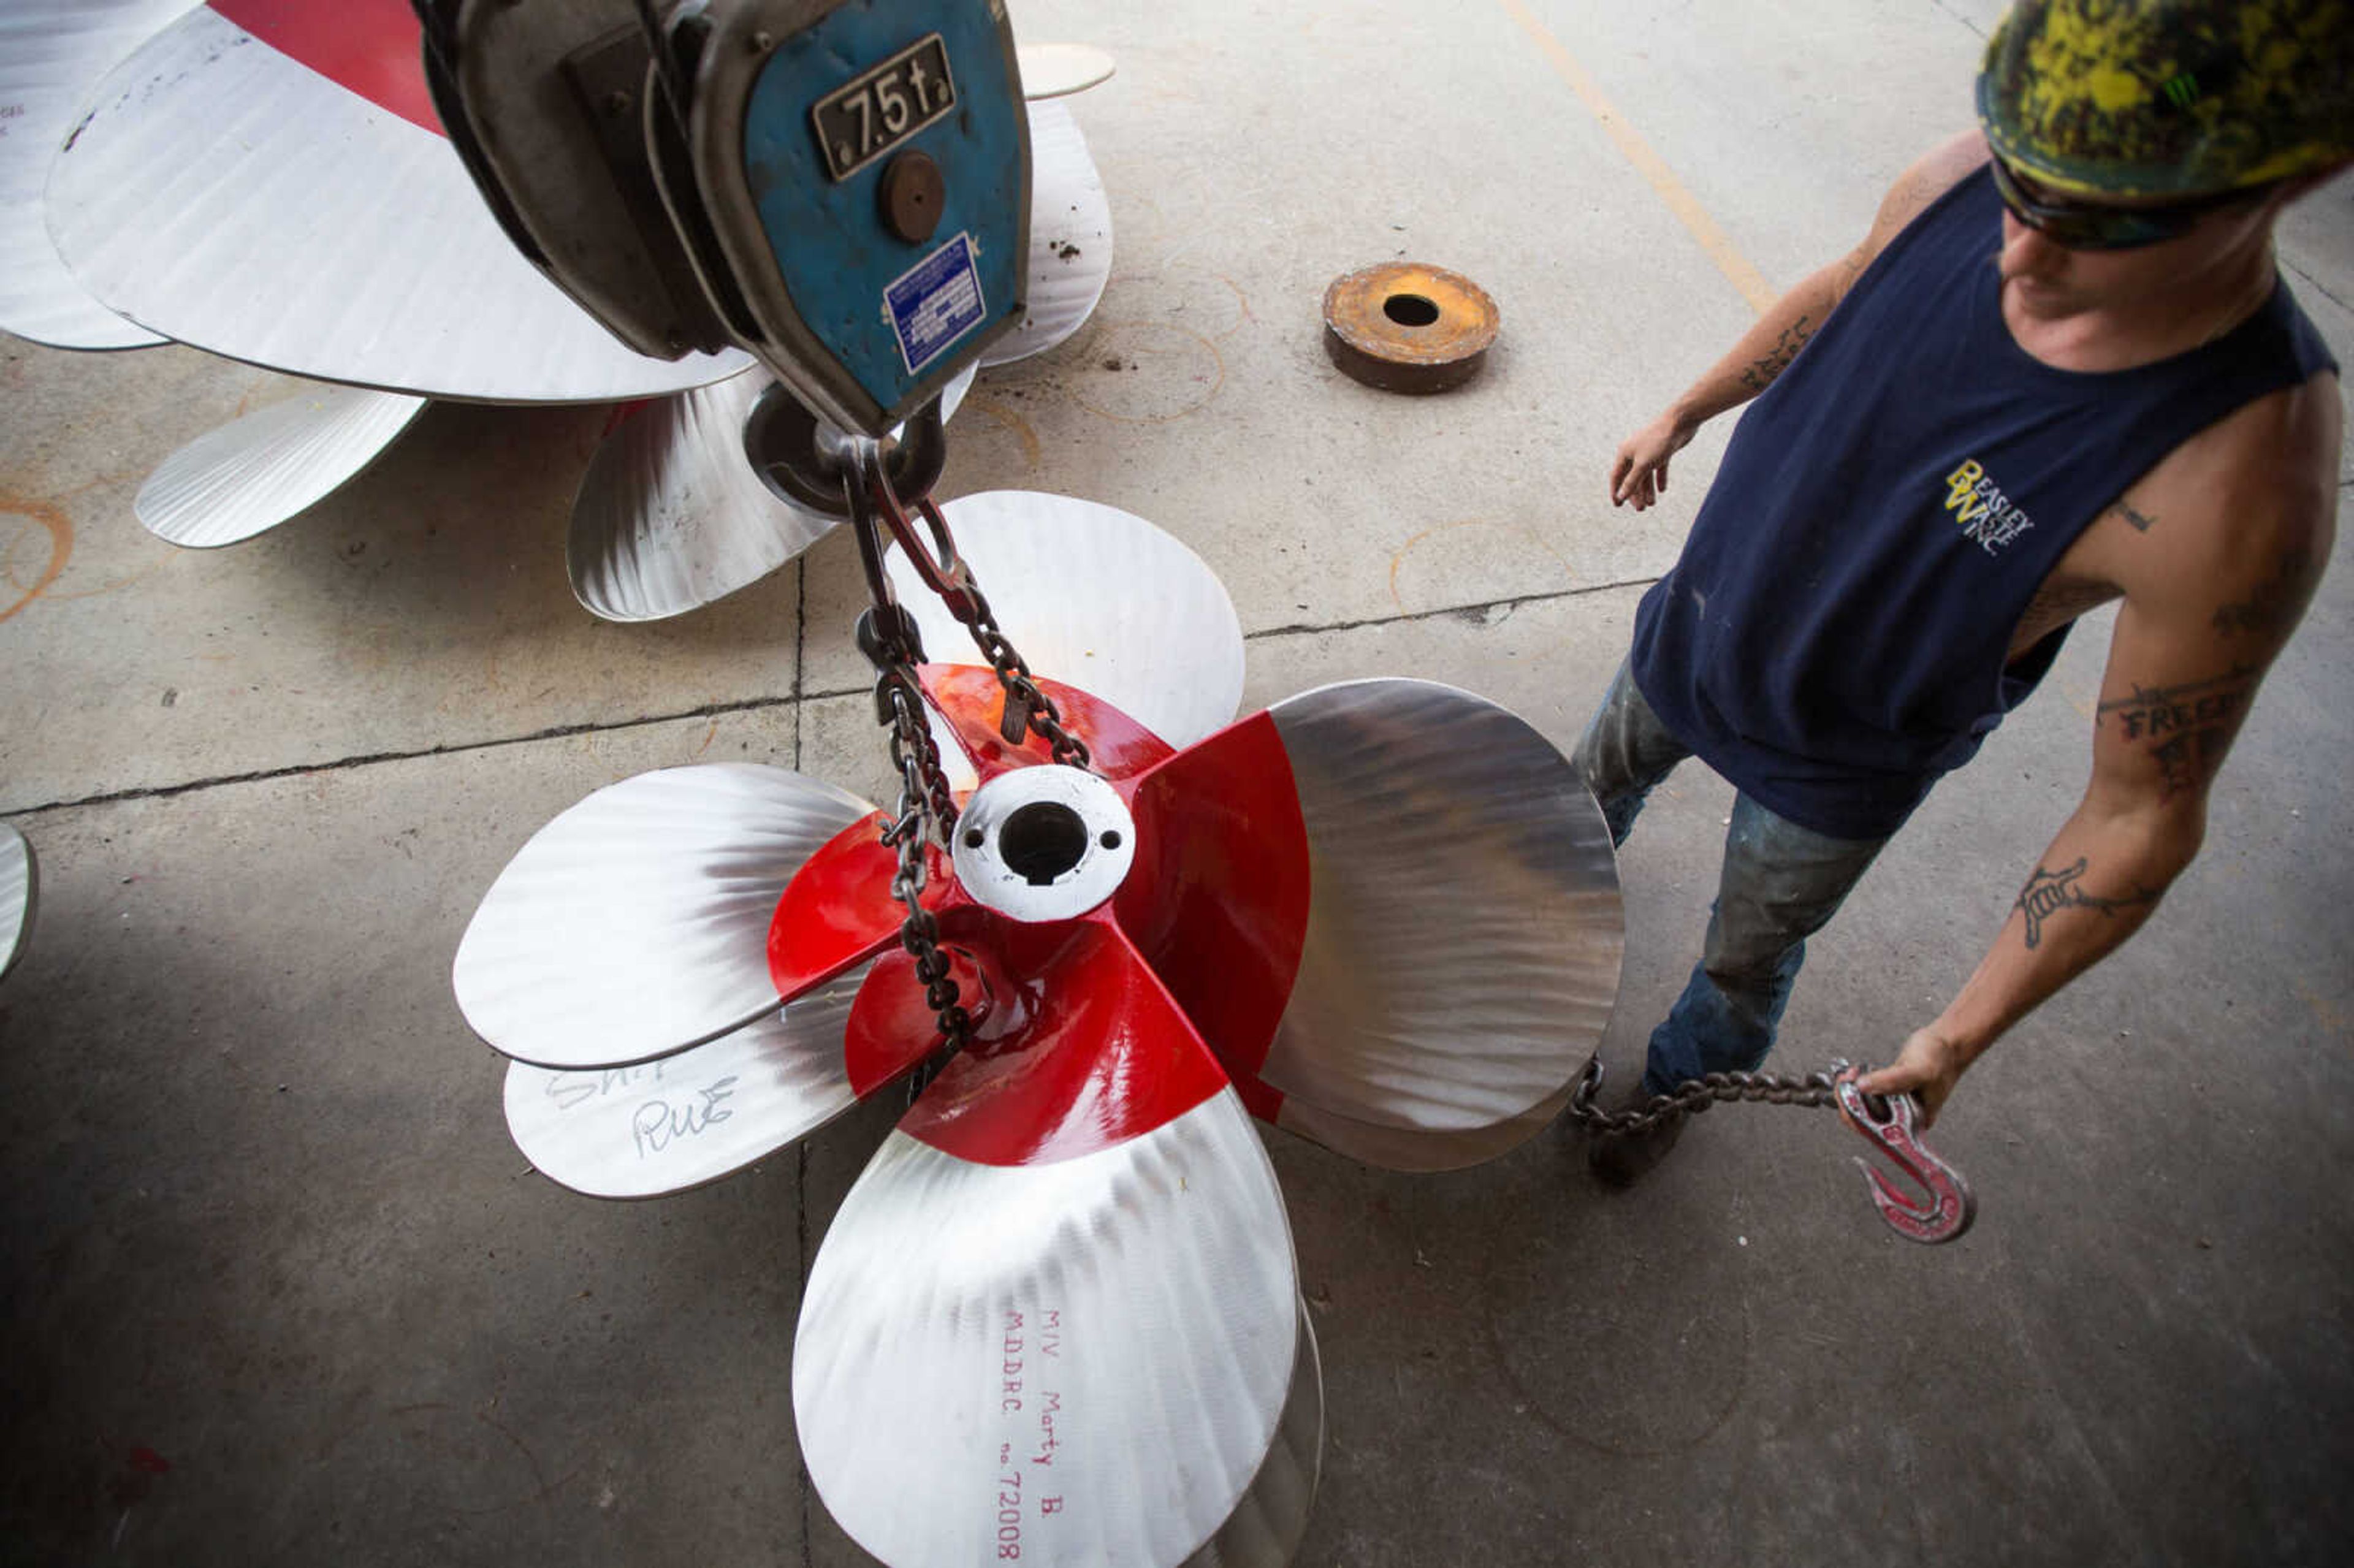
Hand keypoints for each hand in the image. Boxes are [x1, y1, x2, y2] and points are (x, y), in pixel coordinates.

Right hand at [1609, 409, 1695, 510]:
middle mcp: (1634, 452)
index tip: (1618, 505)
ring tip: (1652, 503)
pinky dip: (1659, 479)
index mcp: (1625, 453)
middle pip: (1632, 477)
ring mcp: (1649, 451)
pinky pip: (1658, 468)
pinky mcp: (1662, 451)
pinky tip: (1663, 490)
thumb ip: (1632, 482)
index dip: (1616, 491)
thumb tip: (1621, 496)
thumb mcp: (1643, 465)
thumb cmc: (1659, 441)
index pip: (1616, 476)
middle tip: (1641, 509)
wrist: (1680, 422)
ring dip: (1648, 489)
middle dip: (1635, 494)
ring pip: (1645, 475)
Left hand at [1855, 1027, 1974, 1128]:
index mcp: (1912, 1122)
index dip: (1854, 1115)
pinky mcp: (1892, 1091)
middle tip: (1846, 1080)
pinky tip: (1857, 1072)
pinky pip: (1869, 1092)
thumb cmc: (1942, 1059)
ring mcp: (1897, 1104)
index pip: (1874, 1130)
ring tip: (1850, 1074)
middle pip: (1865, 1118)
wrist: (1949, 1043)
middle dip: (1849, 1099)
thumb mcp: (1917, 1070)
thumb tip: (1863, 1086)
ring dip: (1852, 1090)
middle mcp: (1903, 1117)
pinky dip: (1859, 1082)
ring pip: (1865, 1105)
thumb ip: (1890, 1080)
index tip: (1845, 1095)